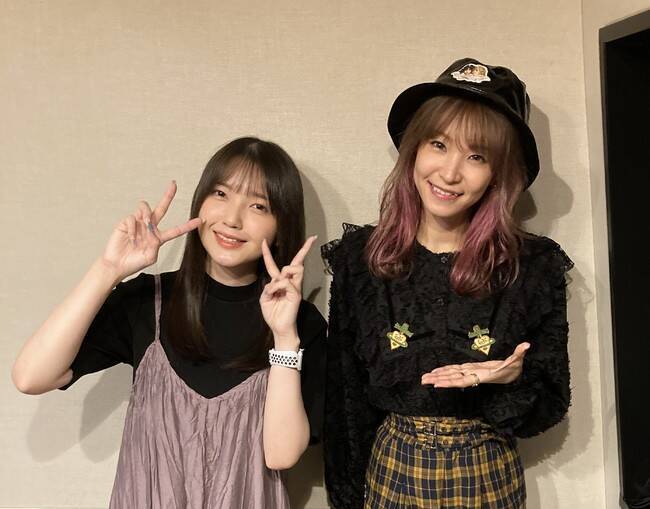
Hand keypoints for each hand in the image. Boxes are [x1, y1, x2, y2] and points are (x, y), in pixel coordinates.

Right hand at [101, 181, 201, 281]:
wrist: (117, 265)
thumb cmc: (134, 263)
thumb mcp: (150, 258)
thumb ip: (155, 246)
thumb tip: (153, 233)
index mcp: (158, 237)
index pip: (176, 230)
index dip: (187, 226)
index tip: (200, 221)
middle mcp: (150, 227)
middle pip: (161, 208)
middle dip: (168, 196)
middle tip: (174, 184)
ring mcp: (138, 223)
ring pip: (145, 208)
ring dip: (146, 215)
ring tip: (144, 226)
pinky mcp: (126, 222)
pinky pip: (132, 218)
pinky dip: (133, 228)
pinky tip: (131, 238)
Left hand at [259, 235, 316, 349]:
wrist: (279, 328)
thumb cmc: (273, 314)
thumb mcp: (264, 299)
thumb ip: (268, 287)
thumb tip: (275, 281)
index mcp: (279, 282)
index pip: (274, 265)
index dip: (267, 253)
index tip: (264, 241)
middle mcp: (289, 282)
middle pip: (296, 262)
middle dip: (305, 249)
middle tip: (313, 238)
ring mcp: (295, 287)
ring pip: (295, 268)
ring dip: (283, 272)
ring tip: (277, 284)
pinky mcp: (296, 294)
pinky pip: (287, 282)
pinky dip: (277, 286)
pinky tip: (275, 293)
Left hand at [421, 342, 529, 387]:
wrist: (512, 376)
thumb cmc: (514, 370)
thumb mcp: (517, 361)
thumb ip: (519, 353)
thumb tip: (526, 345)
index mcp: (481, 375)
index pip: (462, 380)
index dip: (450, 382)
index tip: (437, 385)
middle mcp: (472, 375)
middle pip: (452, 379)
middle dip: (438, 380)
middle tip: (423, 381)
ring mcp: (470, 372)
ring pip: (451, 375)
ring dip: (437, 376)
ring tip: (423, 379)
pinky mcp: (469, 369)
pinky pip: (454, 370)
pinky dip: (444, 371)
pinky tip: (435, 372)